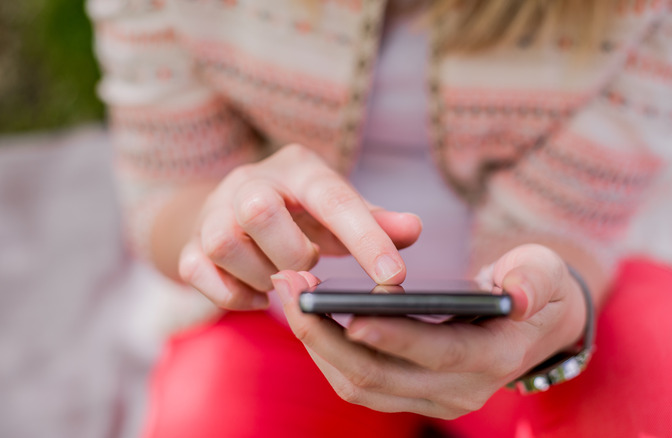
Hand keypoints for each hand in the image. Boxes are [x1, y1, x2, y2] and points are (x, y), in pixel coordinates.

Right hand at [178, 144, 421, 309]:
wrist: (231, 209)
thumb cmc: (299, 212)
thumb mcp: (338, 210)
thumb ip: (375, 221)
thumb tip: (413, 229)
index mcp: (297, 169)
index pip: (334, 199)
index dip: (366, 239)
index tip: (394, 277)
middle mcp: (249, 182)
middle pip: (258, 209)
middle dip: (291, 252)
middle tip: (308, 267)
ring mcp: (212, 212)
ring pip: (224, 243)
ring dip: (262, 275)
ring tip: (282, 279)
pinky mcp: (189, 246)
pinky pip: (198, 272)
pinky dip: (233, 294)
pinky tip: (257, 294)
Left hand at [271, 244, 586, 418]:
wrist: (536, 325)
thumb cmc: (537, 287)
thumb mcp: (546, 273)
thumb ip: (535, 279)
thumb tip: (518, 296)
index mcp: (496, 357)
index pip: (437, 353)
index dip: (394, 336)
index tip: (348, 313)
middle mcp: (462, 389)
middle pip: (382, 376)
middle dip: (329, 336)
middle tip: (292, 288)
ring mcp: (434, 398)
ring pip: (361, 386)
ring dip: (318, 345)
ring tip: (288, 295)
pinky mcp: (412, 394)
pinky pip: (359, 383)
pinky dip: (328, 353)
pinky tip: (308, 315)